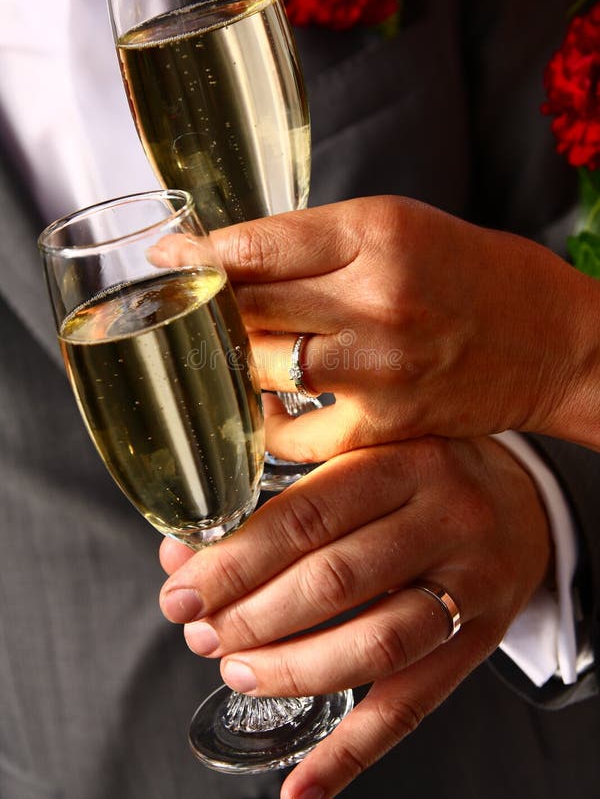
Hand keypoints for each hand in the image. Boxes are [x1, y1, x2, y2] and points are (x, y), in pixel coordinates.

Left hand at [149, 195, 599, 460]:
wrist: (550, 340)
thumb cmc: (474, 273)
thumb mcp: (400, 226)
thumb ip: (319, 241)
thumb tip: (237, 255)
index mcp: (379, 233)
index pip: (257, 245)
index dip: (199, 253)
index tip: (169, 258)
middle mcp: (377, 299)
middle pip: (250, 306)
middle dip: (206, 306)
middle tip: (185, 307)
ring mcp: (381, 368)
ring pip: (261, 368)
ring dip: (232, 362)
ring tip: (224, 354)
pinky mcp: (387, 425)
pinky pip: (294, 436)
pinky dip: (266, 424)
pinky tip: (261, 408)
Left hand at [159, 436, 550, 797]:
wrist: (521, 502)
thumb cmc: (425, 472)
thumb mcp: (369, 449)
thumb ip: (285, 487)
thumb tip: (183, 551)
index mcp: (403, 459)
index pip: (307, 516)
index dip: (236, 559)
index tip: (181, 586)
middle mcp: (444, 517)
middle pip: (335, 580)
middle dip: (251, 615)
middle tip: (199, 631)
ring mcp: (468, 584)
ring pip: (374, 644)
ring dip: (292, 669)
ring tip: (237, 672)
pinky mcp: (480, 640)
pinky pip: (414, 705)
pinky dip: (353, 752)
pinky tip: (302, 785)